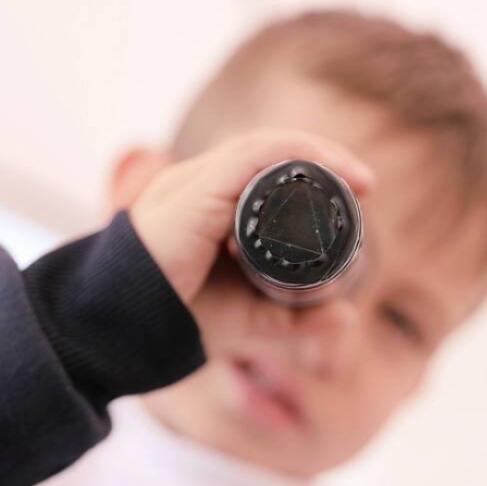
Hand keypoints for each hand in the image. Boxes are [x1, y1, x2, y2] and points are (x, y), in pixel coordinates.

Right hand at [129, 129, 374, 305]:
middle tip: (364, 182)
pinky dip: (290, 156)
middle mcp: (201, 186)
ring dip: (314, 154)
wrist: (122, 337)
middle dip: (323, 158)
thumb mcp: (252, 318)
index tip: (359, 189)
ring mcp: (193, 185)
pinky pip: (247, 158)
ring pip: (262, 148)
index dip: (315, 168)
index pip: (269, 168)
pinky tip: (323, 169)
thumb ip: (295, 317)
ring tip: (356, 177)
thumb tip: (346, 314)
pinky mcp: (191, 194)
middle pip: (270, 152)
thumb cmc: (177, 320)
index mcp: (211, 205)